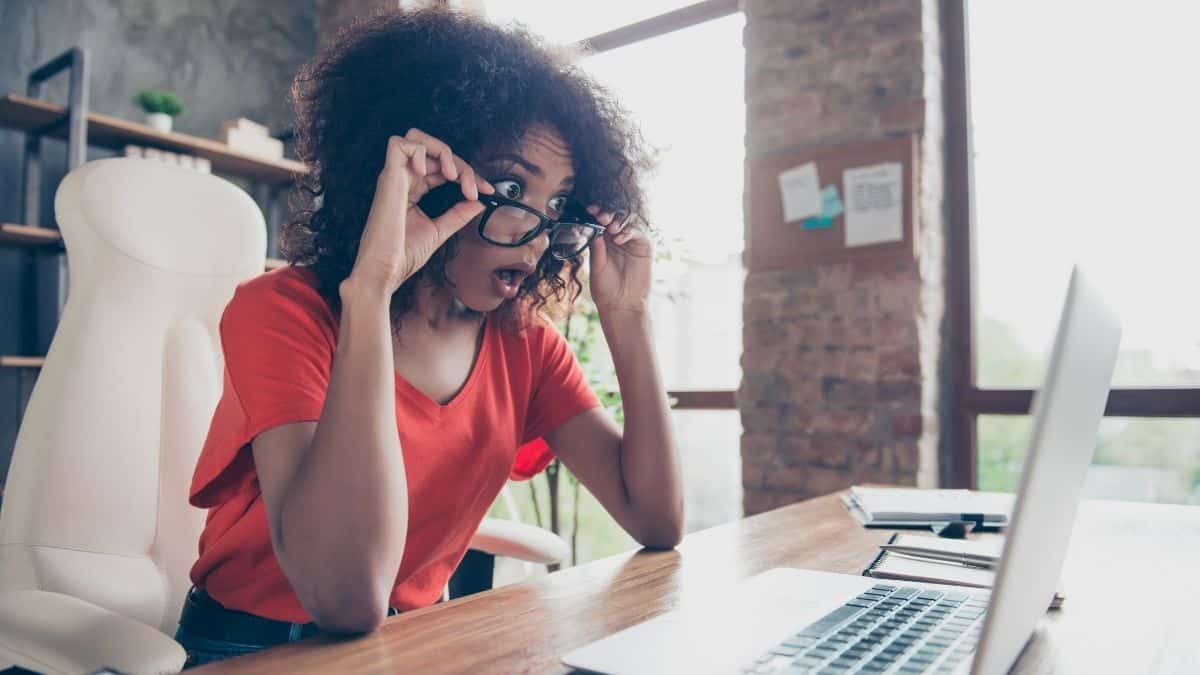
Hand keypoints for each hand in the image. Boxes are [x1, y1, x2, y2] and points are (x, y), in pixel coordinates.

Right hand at [346, 129, 494, 296]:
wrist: (385, 271)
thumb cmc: (402, 255)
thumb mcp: (439, 230)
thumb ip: (458, 214)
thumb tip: (479, 201)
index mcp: (412, 189)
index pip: (442, 167)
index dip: (466, 174)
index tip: (486, 191)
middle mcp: (402, 179)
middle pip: (434, 150)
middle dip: (461, 164)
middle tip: (473, 187)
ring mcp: (393, 176)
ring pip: (416, 138)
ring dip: (441, 151)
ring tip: (453, 175)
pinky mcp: (388, 177)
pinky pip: (399, 144)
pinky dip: (421, 150)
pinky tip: (430, 173)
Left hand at [587, 207, 653, 314]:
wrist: (622, 305)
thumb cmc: (605, 288)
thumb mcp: (596, 266)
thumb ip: (596, 247)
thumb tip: (593, 227)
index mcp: (603, 241)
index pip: (600, 221)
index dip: (595, 213)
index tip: (589, 210)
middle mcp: (617, 238)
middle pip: (614, 217)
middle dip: (607, 213)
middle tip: (601, 216)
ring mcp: (632, 241)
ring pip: (627, 221)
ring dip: (618, 220)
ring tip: (610, 227)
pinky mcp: (644, 246)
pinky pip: (637, 232)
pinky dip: (628, 231)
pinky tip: (619, 238)